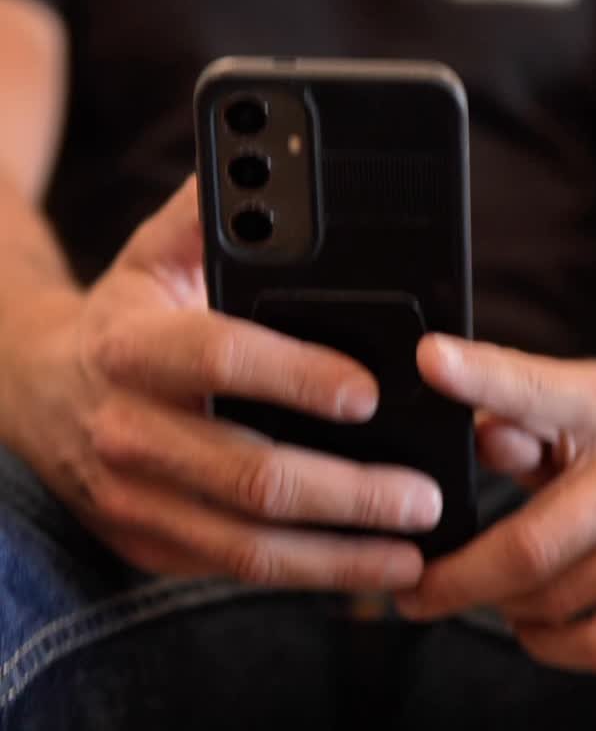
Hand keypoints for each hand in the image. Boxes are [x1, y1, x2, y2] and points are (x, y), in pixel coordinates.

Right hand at [2, 176, 441, 589]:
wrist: (38, 394)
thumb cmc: (126, 316)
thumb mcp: (154, 255)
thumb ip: (209, 212)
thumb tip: (265, 156)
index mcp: (132, 346)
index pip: (221, 357)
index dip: (296, 375)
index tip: (369, 392)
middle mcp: (126, 430)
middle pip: (249, 475)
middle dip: (347, 491)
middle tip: (422, 492)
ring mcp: (132, 499)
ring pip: (248, 544)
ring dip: (339, 553)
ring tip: (414, 550)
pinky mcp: (146, 544)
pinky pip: (234, 570)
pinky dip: (307, 574)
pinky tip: (365, 568)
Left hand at [396, 334, 595, 672]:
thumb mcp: (585, 405)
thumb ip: (522, 410)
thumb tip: (477, 437)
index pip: (536, 390)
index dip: (481, 376)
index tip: (430, 361)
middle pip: (530, 544)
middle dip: (456, 576)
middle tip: (413, 588)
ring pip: (555, 601)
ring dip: (502, 607)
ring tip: (480, 595)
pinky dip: (552, 642)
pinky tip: (533, 624)